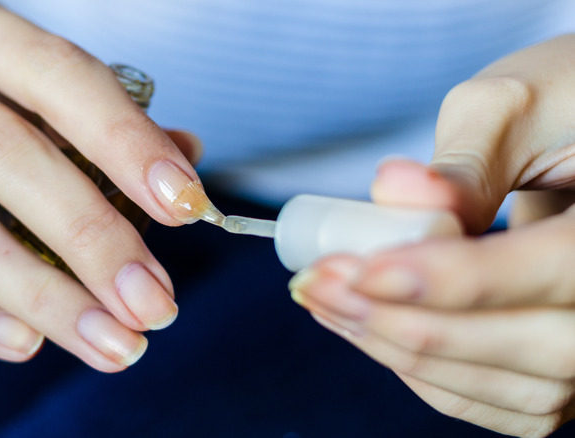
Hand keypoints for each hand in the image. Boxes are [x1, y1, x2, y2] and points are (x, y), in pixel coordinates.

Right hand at [0, 0, 202, 371]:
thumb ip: (83, 117)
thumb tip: (180, 159)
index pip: (54, 75)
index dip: (125, 142)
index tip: (184, 205)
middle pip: (2, 155)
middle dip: (91, 237)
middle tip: (154, 301)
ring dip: (43, 296)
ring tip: (111, 341)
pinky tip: (26, 341)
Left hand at [291, 34, 574, 436]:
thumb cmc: (555, 109)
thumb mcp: (515, 108)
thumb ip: (462, 159)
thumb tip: (394, 191)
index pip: (554, 268)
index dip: (454, 278)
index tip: (364, 269)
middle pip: (530, 346)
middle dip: (408, 322)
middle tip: (322, 283)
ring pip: (510, 386)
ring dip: (402, 350)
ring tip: (326, 301)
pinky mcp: (561, 370)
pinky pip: (498, 399)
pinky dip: (425, 372)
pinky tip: (367, 326)